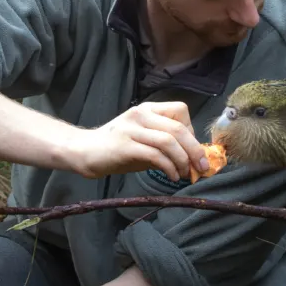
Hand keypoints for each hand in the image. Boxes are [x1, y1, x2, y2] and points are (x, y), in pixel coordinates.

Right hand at [70, 101, 208, 180]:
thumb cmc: (117, 148)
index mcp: (147, 109)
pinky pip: (155, 155)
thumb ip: (166, 145)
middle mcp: (140, 115)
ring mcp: (131, 129)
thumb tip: (194, 158)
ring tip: (185, 174)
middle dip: (195, 150)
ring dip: (183, 161)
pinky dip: (169, 167)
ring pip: (168, 141)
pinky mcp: (124, 146)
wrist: (84, 151)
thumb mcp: (144, 140)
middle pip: (178, 128)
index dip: (192, 132)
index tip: (193, 151)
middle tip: (202, 167)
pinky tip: (172, 176)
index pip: (181, 110)